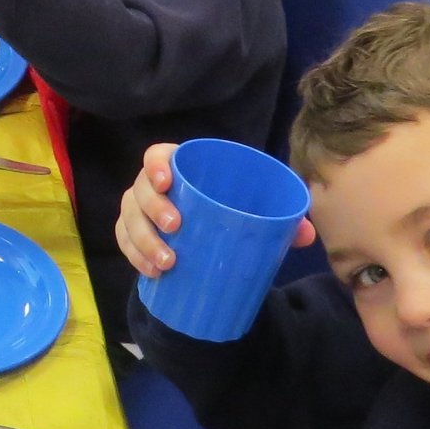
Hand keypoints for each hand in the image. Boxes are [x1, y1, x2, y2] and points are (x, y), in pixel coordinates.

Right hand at [117, 143, 315, 276]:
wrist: (211, 234)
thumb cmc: (230, 210)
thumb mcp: (252, 209)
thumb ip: (280, 217)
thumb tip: (305, 234)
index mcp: (181, 168)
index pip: (157, 155)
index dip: (155, 164)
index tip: (167, 181)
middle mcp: (153, 186)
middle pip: (139, 190)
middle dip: (152, 208)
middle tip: (175, 227)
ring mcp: (139, 211)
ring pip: (128, 219)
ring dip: (143, 240)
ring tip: (167, 263)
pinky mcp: (133, 235)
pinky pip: (124, 242)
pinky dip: (134, 257)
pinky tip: (152, 272)